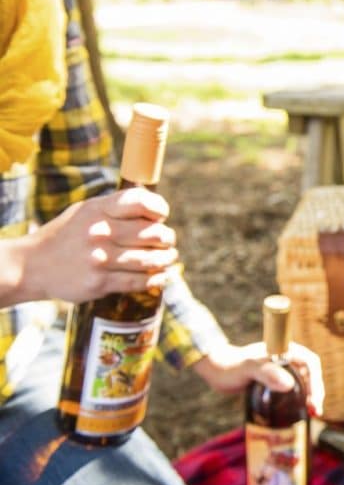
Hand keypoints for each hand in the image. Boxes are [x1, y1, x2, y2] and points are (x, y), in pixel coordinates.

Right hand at [23, 187, 176, 303]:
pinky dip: (156, 279)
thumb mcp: (86, 211)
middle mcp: (100, 232)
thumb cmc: (67, 235)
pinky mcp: (100, 282)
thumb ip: (116, 208)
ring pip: (150, 260)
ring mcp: (100, 259)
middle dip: (167, 238)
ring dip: (167, 259)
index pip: (140, 201)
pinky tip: (161, 276)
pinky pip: (139, 281)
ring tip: (169, 258)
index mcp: (98, 210)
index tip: (161, 215)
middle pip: (153, 234)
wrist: (32, 266)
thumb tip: (155, 209)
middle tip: (168, 241)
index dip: (159, 208)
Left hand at [193, 342, 324, 415]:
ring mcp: (282, 370)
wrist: (216, 370)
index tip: (313, 397)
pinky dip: (299, 400)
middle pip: (310, 373)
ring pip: (304, 383)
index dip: (316, 379)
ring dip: (310, 397)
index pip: (310, 362)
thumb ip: (266, 373)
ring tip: (312, 413)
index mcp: (285, 350)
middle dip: (316, 392)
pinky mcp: (276, 381)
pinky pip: (294, 390)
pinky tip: (300, 412)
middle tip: (315, 410)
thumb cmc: (230, 366)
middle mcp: (287, 359)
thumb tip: (289, 385)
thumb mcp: (248, 369)